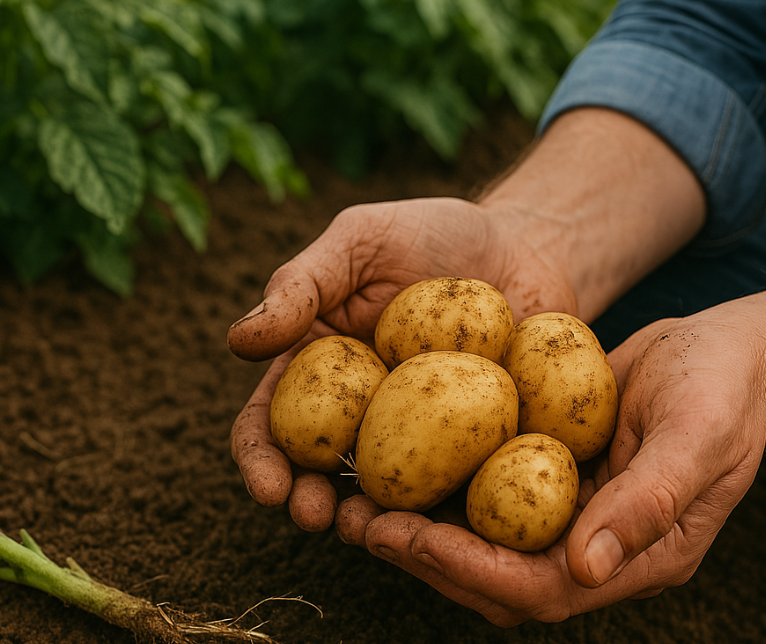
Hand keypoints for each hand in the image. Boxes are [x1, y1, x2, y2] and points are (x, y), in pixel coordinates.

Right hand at [228, 197, 578, 529]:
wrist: (526, 245)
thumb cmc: (431, 234)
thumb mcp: (359, 241)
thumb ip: (301, 284)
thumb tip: (239, 341)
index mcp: (315, 371)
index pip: (269, 423)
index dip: (259, 458)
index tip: (268, 485)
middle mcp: (357, 414)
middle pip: (316, 474)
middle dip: (306, 503)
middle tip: (316, 516)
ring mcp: (417, 440)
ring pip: (381, 497)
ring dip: (368, 523)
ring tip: (372, 530)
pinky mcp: (473, 451)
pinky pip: (456, 489)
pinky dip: (445, 513)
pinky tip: (448, 522)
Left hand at [337, 306, 765, 623]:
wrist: (723, 350)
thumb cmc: (722, 390)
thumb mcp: (696, 437)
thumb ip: (647, 503)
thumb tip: (587, 568)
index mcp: (633, 558)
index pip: (536, 588)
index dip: (467, 569)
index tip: (406, 535)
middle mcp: (591, 546)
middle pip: (493, 576)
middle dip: (424, 556)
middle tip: (361, 523)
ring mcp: (566, 513)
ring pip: (480, 541)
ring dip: (419, 527)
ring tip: (359, 502)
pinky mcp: (547, 475)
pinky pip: (485, 494)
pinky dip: (440, 488)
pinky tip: (396, 461)